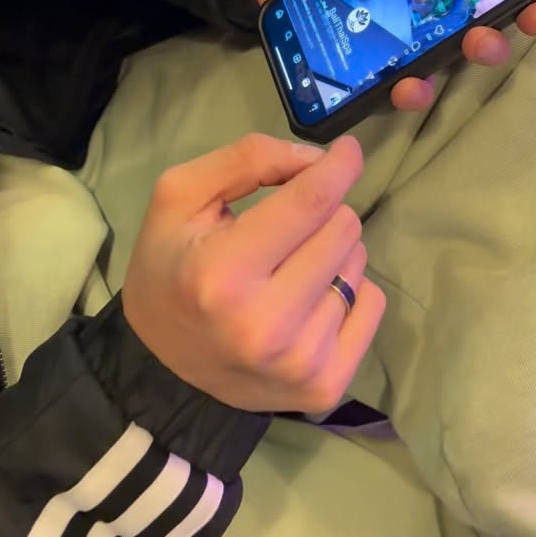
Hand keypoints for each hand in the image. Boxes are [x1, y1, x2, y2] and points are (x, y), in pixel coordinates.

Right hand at [122, 134, 384, 412]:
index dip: (338, 166)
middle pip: (343, 228)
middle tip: (287, 228)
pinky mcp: (326, 387)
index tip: (347, 149)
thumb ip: (247, 160)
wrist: (162, 367)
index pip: (310, 202)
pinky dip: (350, 290)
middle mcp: (267, 324)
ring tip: (290, 267)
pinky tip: (310, 299)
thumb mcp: (181, 196)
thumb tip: (317, 158)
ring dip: (333, 251)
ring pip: (359, 264)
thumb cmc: (170, 268)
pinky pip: (373, 305)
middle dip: (322, 212)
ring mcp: (301, 362)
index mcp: (224, 272)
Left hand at [256, 0, 535, 110]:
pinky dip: (407, 89)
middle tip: (520, 18)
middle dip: (510, 22)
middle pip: (479, 15)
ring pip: (444, 54)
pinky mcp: (358, 55)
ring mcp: (389, 28)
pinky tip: (408, 84)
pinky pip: (390, 80)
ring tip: (472, 46)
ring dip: (469, 55)